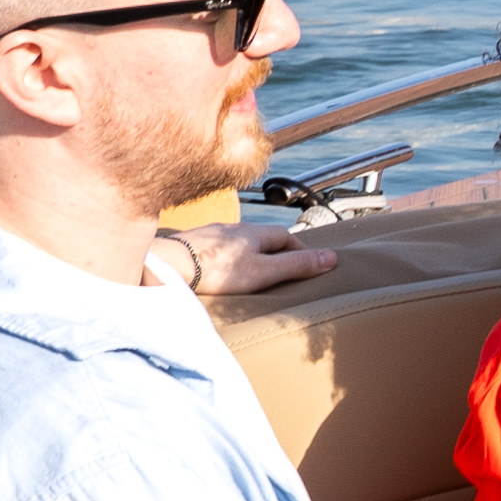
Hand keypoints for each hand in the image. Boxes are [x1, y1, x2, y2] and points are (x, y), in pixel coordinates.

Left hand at [147, 228, 338, 301]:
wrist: (169, 265)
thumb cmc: (216, 270)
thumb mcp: (265, 272)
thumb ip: (296, 266)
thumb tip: (331, 258)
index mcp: (256, 233)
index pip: (287, 237)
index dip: (299, 251)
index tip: (306, 265)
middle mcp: (235, 228)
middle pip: (263, 238)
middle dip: (275, 251)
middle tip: (282, 270)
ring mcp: (212, 233)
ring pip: (239, 242)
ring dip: (250, 253)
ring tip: (252, 271)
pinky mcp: (193, 243)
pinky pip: (217, 248)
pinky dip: (226, 257)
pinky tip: (220, 269)